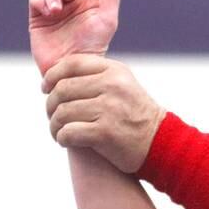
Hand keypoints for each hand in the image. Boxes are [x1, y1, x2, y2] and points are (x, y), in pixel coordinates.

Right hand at [29, 0, 121, 75]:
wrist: (71, 69)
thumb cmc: (93, 47)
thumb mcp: (107, 21)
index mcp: (89, 3)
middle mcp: (72, 5)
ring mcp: (55, 11)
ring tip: (57, 11)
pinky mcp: (39, 18)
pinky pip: (36, 0)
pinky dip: (40, 2)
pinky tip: (47, 12)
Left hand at [44, 55, 165, 172]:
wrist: (162, 145)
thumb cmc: (136, 118)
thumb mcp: (123, 87)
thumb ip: (96, 78)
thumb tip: (56, 77)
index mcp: (115, 71)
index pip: (72, 64)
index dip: (52, 75)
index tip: (46, 88)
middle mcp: (112, 86)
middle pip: (62, 89)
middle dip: (51, 105)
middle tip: (53, 116)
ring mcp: (109, 109)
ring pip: (62, 112)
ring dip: (55, 125)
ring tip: (58, 132)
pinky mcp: (105, 133)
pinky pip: (69, 132)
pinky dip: (62, 138)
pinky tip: (65, 140)